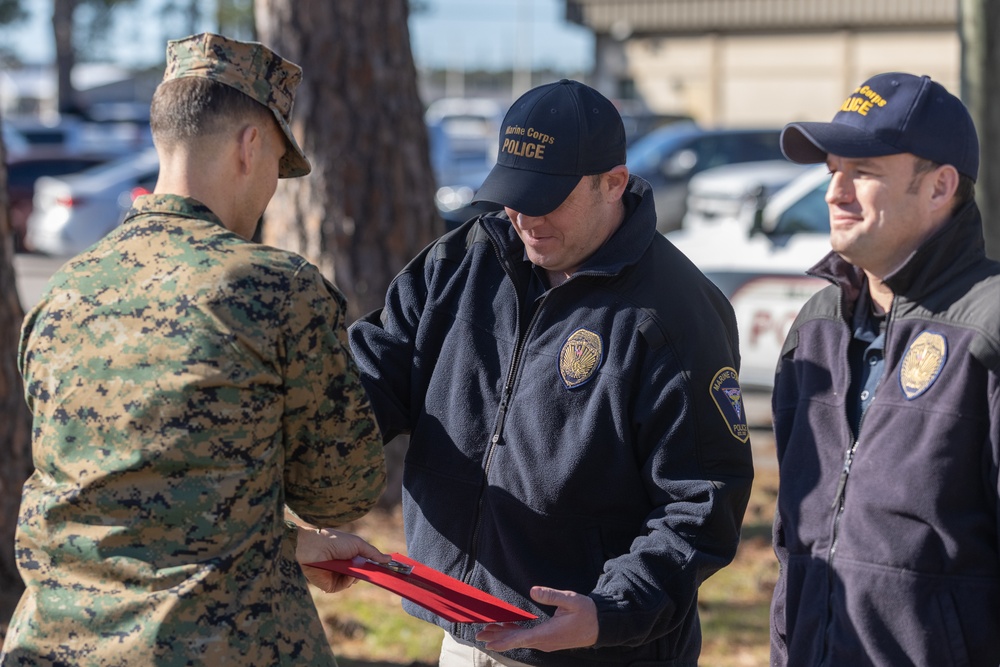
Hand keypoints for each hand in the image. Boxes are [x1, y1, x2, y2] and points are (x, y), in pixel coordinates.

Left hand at [296, 527, 389, 593]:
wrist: (314, 547)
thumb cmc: (335, 541)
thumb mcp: (358, 544)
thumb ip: (373, 553)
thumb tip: (389, 559)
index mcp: (350, 556)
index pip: (365, 565)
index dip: (374, 567)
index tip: (386, 570)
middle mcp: (344, 567)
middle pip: (361, 575)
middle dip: (368, 573)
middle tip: (374, 571)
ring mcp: (337, 576)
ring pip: (353, 582)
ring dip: (356, 576)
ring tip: (352, 567)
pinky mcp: (329, 585)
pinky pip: (344, 586)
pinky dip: (347, 581)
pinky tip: (346, 574)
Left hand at [475, 586, 598, 652]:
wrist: (600, 626)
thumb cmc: (586, 612)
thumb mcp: (571, 600)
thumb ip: (551, 595)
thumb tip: (533, 590)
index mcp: (547, 634)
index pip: (521, 639)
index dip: (503, 640)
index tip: (489, 643)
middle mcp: (544, 641)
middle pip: (516, 640)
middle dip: (497, 637)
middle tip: (479, 634)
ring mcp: (545, 642)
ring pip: (520, 640)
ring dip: (504, 635)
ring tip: (487, 632)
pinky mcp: (547, 639)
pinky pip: (527, 637)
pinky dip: (514, 633)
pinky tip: (506, 629)